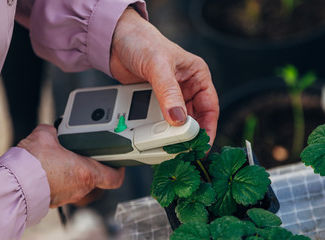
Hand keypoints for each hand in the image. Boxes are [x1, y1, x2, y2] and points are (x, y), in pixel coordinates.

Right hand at [17, 124, 124, 207]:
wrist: (12, 184)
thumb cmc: (32, 163)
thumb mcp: (45, 135)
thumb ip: (54, 131)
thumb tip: (53, 130)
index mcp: (86, 173)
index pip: (115, 178)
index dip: (119, 169)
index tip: (118, 162)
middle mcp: (81, 188)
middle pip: (98, 179)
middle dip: (95, 166)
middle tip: (89, 154)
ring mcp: (68, 196)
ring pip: (82, 185)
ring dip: (79, 174)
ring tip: (69, 160)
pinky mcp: (55, 200)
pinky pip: (67, 189)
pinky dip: (65, 180)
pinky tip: (54, 169)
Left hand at [110, 8, 218, 143]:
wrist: (115, 40)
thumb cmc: (142, 42)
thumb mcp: (158, 66)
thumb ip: (168, 92)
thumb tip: (177, 118)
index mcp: (197, 75)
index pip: (210, 106)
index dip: (208, 127)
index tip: (203, 144)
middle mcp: (186, 86)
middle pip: (195, 117)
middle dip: (190, 134)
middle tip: (185, 150)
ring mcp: (170, 94)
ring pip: (177, 120)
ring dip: (173, 133)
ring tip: (169, 146)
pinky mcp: (155, 100)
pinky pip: (161, 119)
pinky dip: (159, 129)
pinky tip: (155, 136)